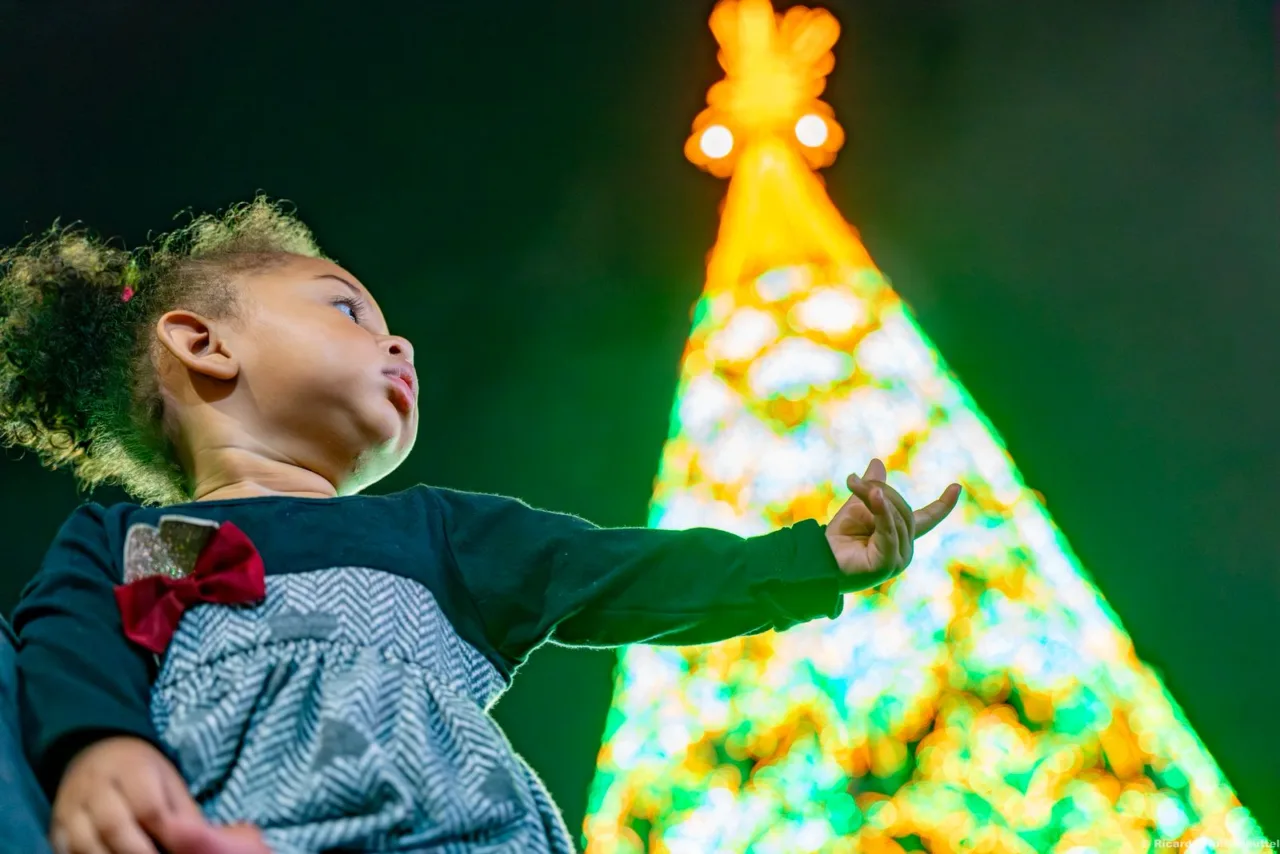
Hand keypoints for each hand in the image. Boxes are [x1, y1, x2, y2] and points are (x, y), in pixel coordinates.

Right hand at [50, 735, 270, 853]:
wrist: (94, 756)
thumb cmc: (143, 773)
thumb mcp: (170, 782)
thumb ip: (184, 815)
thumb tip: (205, 844)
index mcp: (131, 769)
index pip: (149, 806)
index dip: (165, 832)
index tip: (181, 848)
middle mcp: (95, 787)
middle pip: (114, 826)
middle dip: (139, 852)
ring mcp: (71, 809)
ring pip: (86, 844)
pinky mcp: (56, 829)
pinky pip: (68, 852)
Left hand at [824, 458, 960, 586]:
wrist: (819, 560)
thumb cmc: (838, 539)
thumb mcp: (857, 507)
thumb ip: (871, 488)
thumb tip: (877, 462)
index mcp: (902, 535)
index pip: (928, 518)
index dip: (943, 504)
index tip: (957, 488)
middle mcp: (905, 548)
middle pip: (905, 509)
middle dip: (878, 489)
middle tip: (852, 480)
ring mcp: (899, 558)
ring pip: (896, 517)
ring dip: (872, 496)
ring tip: (852, 483)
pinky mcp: (888, 564)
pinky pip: (889, 531)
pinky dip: (882, 512)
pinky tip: (875, 496)